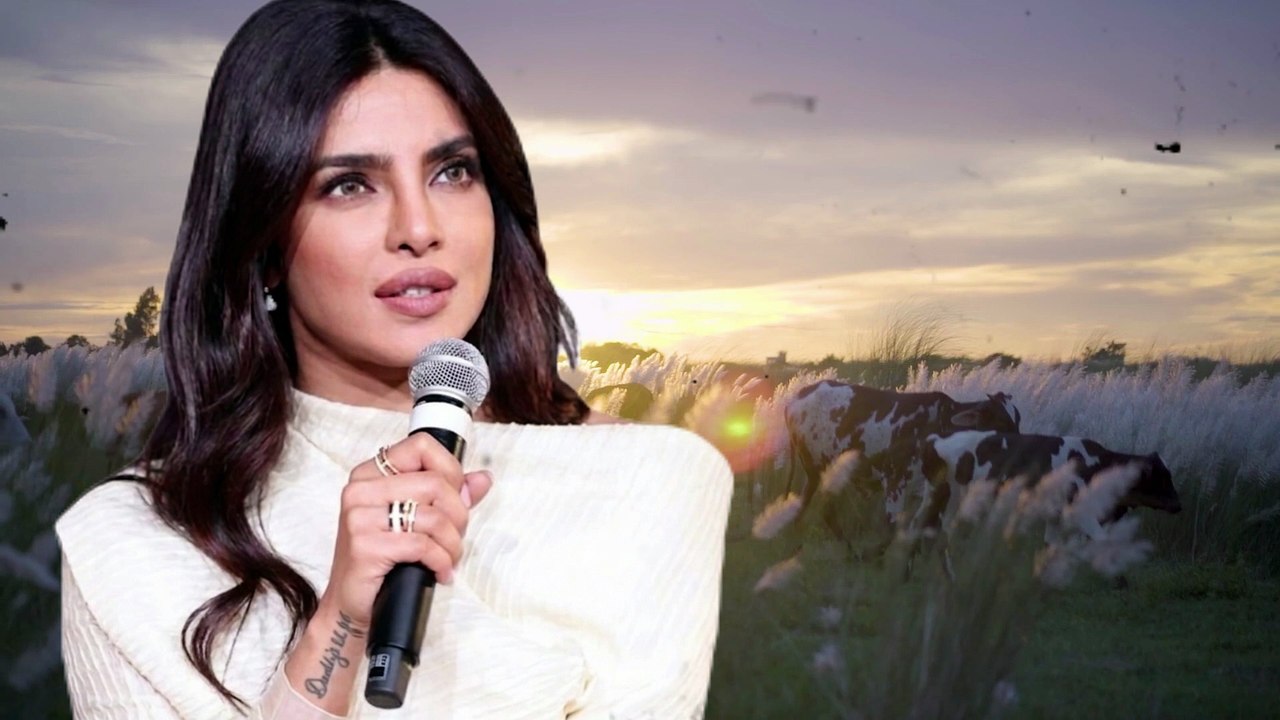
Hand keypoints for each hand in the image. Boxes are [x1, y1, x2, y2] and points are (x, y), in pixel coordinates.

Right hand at [320, 433, 493, 627]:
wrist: (350, 606)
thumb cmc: (383, 561)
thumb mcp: (416, 521)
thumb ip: (450, 496)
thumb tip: (482, 479)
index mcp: (371, 474)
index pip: (421, 446)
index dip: (451, 470)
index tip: (456, 497)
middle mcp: (360, 490)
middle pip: (436, 483)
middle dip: (458, 516)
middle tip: (454, 539)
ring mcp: (359, 517)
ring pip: (434, 516)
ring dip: (453, 544)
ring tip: (448, 559)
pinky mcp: (364, 546)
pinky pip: (423, 545)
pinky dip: (441, 561)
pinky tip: (440, 573)